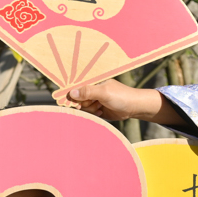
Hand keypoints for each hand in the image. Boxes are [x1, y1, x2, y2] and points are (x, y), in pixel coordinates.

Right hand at [59, 80, 185, 126]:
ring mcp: (94, 100)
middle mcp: (92, 90)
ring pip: (82, 107)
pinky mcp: (97, 109)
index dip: (69, 92)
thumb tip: (71, 93)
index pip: (76, 85)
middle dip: (82, 103)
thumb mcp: (104, 92)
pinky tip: (101, 112)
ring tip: (99, 108)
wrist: (134, 108)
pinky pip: (88, 113)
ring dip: (89, 110)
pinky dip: (93, 114)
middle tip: (92, 104)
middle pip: (77, 98)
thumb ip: (88, 92)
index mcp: (92, 82)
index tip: (63, 98)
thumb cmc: (121, 96)